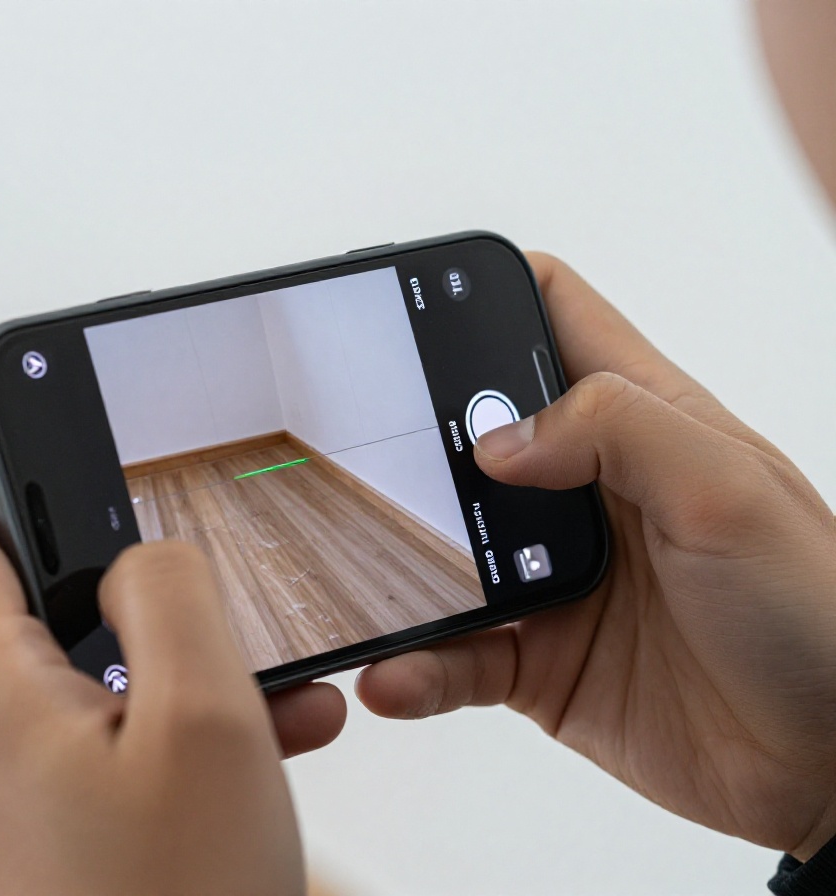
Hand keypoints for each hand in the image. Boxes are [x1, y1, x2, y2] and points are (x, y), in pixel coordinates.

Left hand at [0, 505, 346, 894]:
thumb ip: (166, 594)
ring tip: (262, 731)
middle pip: (27, 632)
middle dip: (135, 632)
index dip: (18, 500)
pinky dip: (131, 767)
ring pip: (58, 711)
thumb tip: (130, 556)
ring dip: (155, 705)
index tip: (82, 506)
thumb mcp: (209, 718)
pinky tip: (220, 792)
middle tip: (229, 654)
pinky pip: (57, 780)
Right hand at [348, 253, 835, 859]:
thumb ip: (615, 430)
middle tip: (355, 454)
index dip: (479, 292)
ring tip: (359, 576)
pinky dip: (415, 665)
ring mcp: (554, 578)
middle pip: (465, 432)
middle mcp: (588, 491)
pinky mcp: (536, 662)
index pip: (549, 316)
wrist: (834, 767)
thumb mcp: (727, 491)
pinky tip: (397, 672)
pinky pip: (451, 656)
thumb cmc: (818, 617)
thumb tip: (497, 436)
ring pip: (440, 549)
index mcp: (642, 422)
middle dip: (402, 436)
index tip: (404, 296)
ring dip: (395, 564)